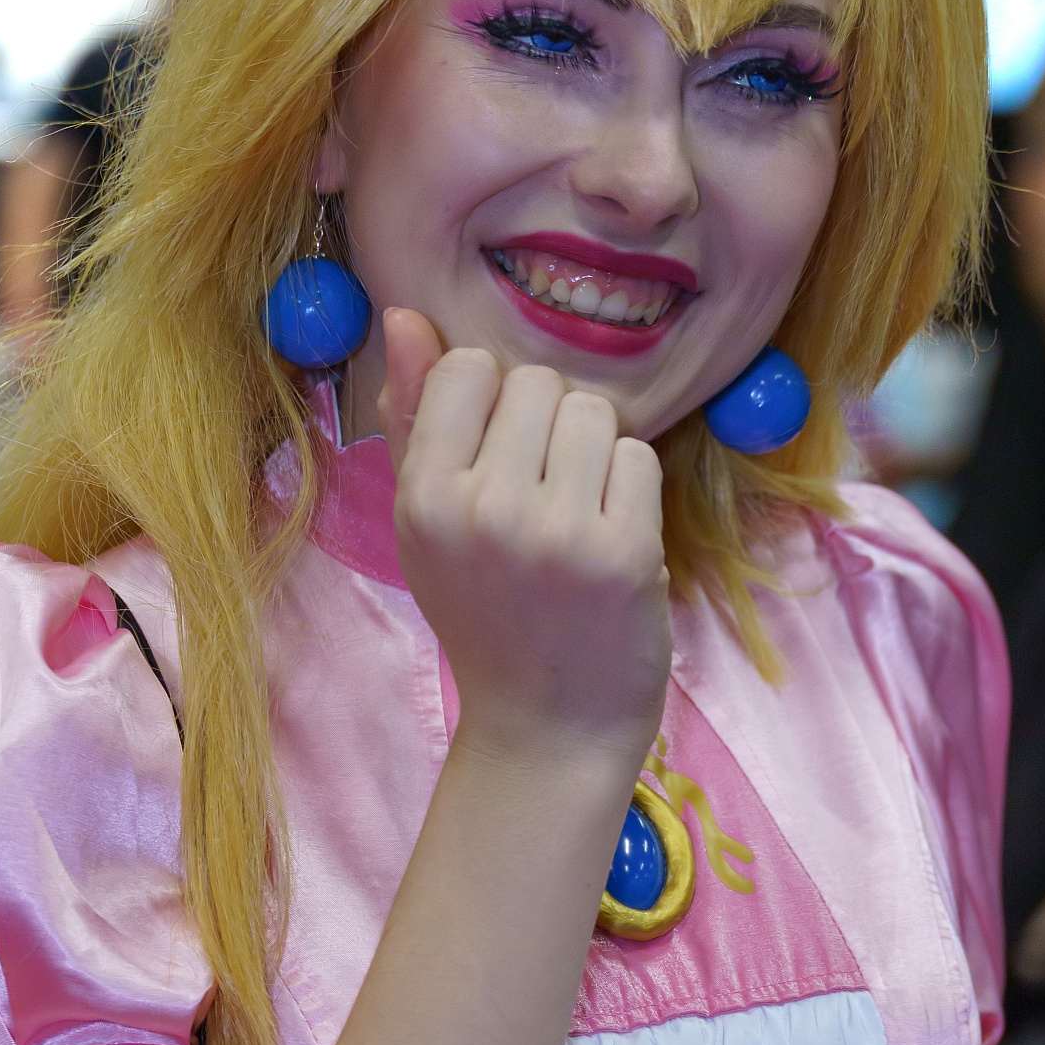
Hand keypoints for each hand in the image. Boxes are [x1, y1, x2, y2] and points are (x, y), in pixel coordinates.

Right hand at [380, 308, 670, 778]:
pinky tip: (611, 542)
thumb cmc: (489, 614)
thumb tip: (406, 316)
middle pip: (539, 382)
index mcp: (422, 498)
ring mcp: (555, 533)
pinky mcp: (622, 553)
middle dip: (550, 426)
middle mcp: (482, 510)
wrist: (549, 727)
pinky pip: (638, 457)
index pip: (470, 366)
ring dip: (597, 452)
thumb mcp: (428, 524)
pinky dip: (633, 491)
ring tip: (578, 516)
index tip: (498, 461)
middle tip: (544, 499)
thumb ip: (417, 418)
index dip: (495, 403)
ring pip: (594, 411)